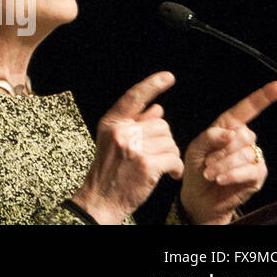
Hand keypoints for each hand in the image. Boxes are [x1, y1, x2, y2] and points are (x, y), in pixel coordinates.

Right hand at [74, 71, 183, 223]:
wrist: (100, 200)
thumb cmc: (110, 172)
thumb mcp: (114, 142)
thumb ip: (135, 124)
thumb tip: (158, 108)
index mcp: (111, 123)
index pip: (134, 97)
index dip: (152, 85)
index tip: (168, 76)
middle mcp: (120, 131)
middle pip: (161, 124)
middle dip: (165, 140)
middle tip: (158, 155)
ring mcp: (133, 148)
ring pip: (170, 142)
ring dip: (171, 155)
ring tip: (161, 166)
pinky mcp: (146, 165)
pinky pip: (174, 158)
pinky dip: (176, 168)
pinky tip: (170, 175)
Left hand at [179, 81, 276, 224]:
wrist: (200, 196)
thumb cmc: (196, 168)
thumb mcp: (195, 149)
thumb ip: (209, 137)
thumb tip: (230, 133)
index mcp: (228, 127)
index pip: (246, 109)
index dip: (263, 97)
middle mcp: (244, 138)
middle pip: (240, 134)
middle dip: (218, 150)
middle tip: (206, 163)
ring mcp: (253, 156)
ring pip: (242, 153)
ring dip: (222, 164)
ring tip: (209, 173)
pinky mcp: (258, 173)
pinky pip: (249, 169)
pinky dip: (231, 174)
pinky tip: (220, 179)